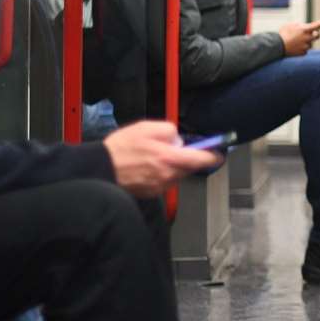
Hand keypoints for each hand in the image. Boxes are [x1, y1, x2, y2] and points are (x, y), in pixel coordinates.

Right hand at [103, 120, 221, 198]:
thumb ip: (169, 131)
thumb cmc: (121, 148)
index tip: (219, 153)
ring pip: (176, 174)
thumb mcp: (147, 128)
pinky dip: (160, 173)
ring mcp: (160, 186)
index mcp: (170, 158)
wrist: (100, 168)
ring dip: (171, 166)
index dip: (214, 155)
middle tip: (170, 148)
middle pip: (189, 167)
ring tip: (151, 156)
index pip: (202, 160)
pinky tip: (145, 166)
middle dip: (185, 157)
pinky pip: (164, 181)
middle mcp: (169, 176)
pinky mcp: (152, 193)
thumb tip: (178, 140)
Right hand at [279, 16, 319, 56]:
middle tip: (309, 33)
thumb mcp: (291, 25)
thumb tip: (306, 28)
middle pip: (317, 35)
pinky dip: (301, 48)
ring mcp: (306, 46)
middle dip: (315, 34)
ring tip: (295, 41)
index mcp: (304, 29)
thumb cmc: (283, 34)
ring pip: (310, 43)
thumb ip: (301, 26)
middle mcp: (307, 38)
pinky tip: (294, 47)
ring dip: (306, 41)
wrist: (277, 46)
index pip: (317, 25)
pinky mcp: (303, 53)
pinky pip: (305, 50)